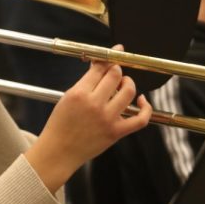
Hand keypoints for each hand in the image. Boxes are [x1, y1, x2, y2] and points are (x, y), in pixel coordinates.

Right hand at [25, 49, 151, 191]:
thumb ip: (85, 82)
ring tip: (123, 84)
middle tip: (114, 73)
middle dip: (117, 70)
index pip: (101, 67)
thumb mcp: (68, 97)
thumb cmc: (60, 124)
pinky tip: (141, 100)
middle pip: (116, 75)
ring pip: (129, 91)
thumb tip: (101, 65)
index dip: (110, 57)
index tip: (116, 51)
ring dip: (128, 83)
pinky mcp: (116, 132)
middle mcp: (94, 104)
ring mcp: (107, 119)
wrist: (58, 152)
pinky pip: (141, 119)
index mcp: (79, 93)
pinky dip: (146, 107)